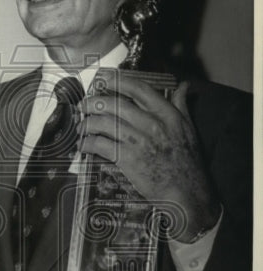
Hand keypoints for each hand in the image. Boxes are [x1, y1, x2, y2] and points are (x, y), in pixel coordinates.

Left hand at [79, 71, 219, 240]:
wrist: (185, 191)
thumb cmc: (187, 161)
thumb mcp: (189, 128)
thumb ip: (181, 105)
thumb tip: (183, 87)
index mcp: (166, 114)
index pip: (138, 89)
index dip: (117, 81)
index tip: (104, 79)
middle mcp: (151, 124)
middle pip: (114, 104)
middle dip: (94, 102)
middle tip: (84, 104)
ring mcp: (137, 141)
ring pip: (103, 123)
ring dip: (87, 122)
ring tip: (82, 125)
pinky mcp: (126, 158)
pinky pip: (99, 144)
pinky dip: (87, 143)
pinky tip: (83, 144)